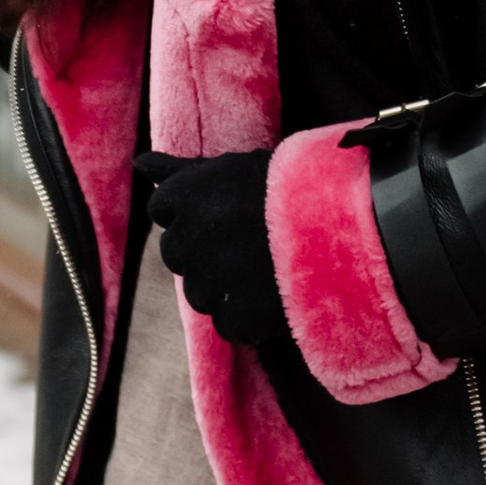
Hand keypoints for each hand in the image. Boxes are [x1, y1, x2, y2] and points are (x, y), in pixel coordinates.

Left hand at [144, 150, 287, 348]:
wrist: (347, 223)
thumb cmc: (291, 185)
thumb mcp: (232, 168)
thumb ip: (179, 171)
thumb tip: (138, 161)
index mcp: (184, 197)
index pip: (163, 209)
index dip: (193, 209)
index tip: (225, 208)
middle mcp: (187, 241)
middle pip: (177, 253)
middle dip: (202, 247)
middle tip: (247, 238)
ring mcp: (209, 284)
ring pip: (200, 291)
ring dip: (224, 282)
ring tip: (265, 265)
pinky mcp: (234, 320)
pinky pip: (227, 323)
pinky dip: (247, 314)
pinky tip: (274, 290)